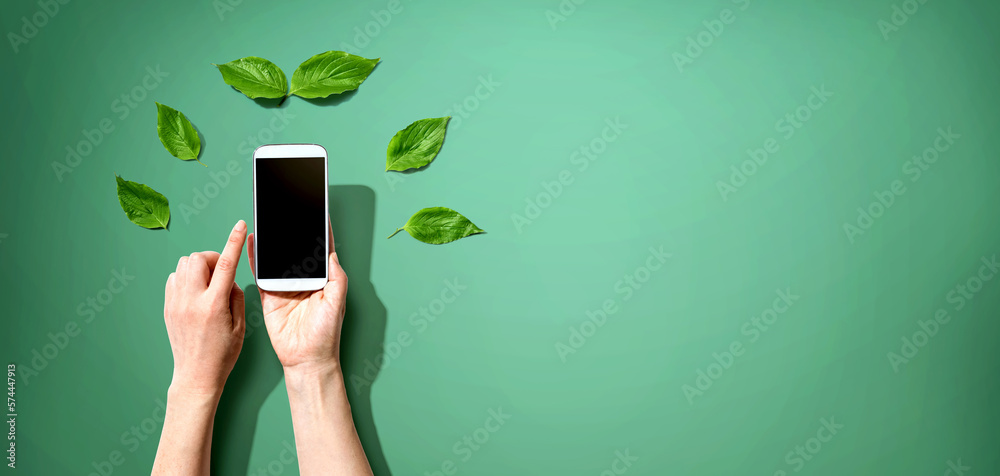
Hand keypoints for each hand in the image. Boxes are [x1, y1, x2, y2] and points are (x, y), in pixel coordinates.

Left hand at [163, 220, 247, 395]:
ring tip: (210, 284)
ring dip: (200, 267)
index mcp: (213, 306)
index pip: (226, 264)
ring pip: (184, 264)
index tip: (241, 226)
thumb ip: (236, 296)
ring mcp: (176, 303)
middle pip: (199, 258)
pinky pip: (175, 277)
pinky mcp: (168, 307)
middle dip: (213, 258)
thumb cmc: (222, 355)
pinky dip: (187, 277)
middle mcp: (191, 301)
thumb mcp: (240, 326)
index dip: (235, 241)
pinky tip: (197, 292)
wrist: (196, 376)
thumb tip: (228, 279)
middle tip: (222, 274)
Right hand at [247, 219, 347, 372]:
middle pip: (297, 248)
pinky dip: (255, 257)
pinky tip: (252, 242)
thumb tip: (332, 254)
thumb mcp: (336, 303)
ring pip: (278, 256)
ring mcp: (285, 285)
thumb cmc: (326, 334)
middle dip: (293, 228)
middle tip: (288, 206)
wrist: (306, 359)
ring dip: (274, 239)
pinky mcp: (269, 294)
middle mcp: (303, 278)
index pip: (321, 248)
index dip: (319, 229)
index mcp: (323, 278)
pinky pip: (260, 272)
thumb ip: (336, 277)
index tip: (317, 207)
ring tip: (269, 217)